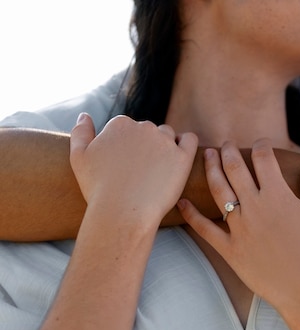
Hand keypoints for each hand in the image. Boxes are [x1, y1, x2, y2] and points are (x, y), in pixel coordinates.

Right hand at [70, 113, 197, 225]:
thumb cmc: (98, 190)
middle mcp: (144, 127)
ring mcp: (165, 141)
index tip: (126, 165)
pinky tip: (179, 158)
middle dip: (145, 147)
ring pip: (168, 135)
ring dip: (165, 147)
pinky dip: (186, 144)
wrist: (122, 213)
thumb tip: (84, 115)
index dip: (126, 146)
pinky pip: (190, 140)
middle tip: (141, 172)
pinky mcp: (182, 157)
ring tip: (158, 170)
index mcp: (120, 124)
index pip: (127, 127)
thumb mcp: (78, 158)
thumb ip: (80, 133)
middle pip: (148, 130)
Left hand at [178, 139, 299, 306]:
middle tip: (225, 144)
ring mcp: (240, 228)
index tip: (260, 143)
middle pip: (235, 169)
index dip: (261, 146)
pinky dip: (192, 214)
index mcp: (279, 195)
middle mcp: (256, 207)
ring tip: (207, 157)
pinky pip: (205, 229)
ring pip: (218, 190)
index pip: (264, 159)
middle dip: (228, 151)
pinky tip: (183, 202)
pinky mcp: (229, 249)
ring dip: (211, 169)